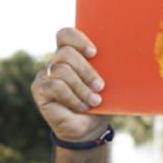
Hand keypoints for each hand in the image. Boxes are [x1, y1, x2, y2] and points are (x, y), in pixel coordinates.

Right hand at [32, 27, 110, 143]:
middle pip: (66, 53)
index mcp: (70, 55)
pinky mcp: (39, 90)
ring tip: (94, 101)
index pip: (65, 35)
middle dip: (86, 70)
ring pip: (62, 70)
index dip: (78, 40)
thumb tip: (122, 55)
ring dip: (82, 88)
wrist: (89, 128)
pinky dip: (72, 97)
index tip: (94, 53)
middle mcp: (55, 62)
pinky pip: (55, 86)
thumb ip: (104, 67)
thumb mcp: (105, 81)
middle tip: (100, 86)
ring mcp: (45, 75)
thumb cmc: (99, 101)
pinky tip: (81, 106)